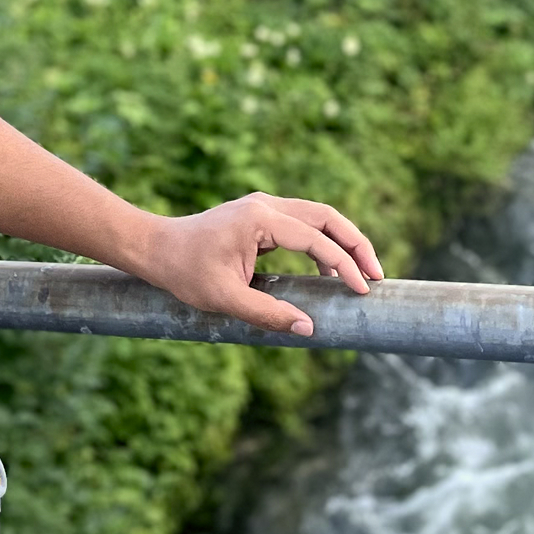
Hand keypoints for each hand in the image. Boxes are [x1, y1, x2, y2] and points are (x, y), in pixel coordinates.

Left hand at [141, 193, 384, 336]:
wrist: (156, 248)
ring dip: (343, 241)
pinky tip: (330, 272)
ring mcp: (264, 207)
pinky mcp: (261, 216)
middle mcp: (267, 204)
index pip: (316, 239)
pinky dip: (323, 243)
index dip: (343, 264)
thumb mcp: (225, 299)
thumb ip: (268, 314)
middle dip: (355, 244)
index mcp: (260, 218)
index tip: (362, 289)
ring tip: (363, 273)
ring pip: (318, 216)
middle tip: (376, 276)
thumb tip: (309, 328)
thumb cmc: (185, 271)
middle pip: (326, 216)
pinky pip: (303, 224)